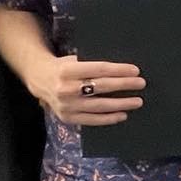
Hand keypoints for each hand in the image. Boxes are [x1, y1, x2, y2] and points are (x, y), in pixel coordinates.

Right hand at [24, 54, 144, 126]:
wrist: (40, 79)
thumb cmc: (64, 66)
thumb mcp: (75, 59)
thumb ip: (93, 65)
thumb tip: (123, 70)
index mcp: (68, 70)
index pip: (99, 69)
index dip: (119, 70)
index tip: (135, 70)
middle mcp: (66, 89)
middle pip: (101, 87)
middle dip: (124, 85)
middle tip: (141, 84)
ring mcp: (66, 106)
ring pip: (99, 106)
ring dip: (121, 104)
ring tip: (137, 101)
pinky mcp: (67, 118)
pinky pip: (92, 120)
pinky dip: (109, 118)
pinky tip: (122, 114)